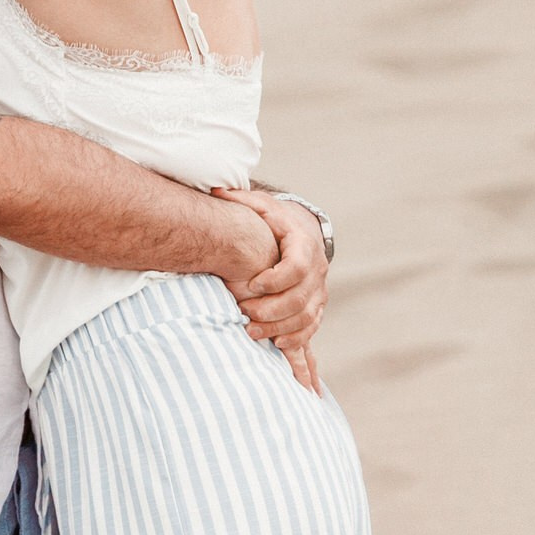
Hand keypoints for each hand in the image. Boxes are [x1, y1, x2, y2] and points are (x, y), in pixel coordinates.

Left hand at [220, 188, 327, 395]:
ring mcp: (319, 290)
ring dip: (279, 327)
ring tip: (251, 331)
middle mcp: (317, 269)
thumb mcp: (261, 207)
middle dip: (271, 310)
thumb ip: (241, 200)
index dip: (276, 279)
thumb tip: (215, 191)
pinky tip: (275, 343)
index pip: (298, 267)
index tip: (252, 284)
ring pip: (306, 316)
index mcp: (304, 244)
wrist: (302, 232)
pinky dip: (296, 338)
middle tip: (244, 313)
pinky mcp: (317, 305)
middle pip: (300, 297)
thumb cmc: (275, 221)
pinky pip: (311, 327)